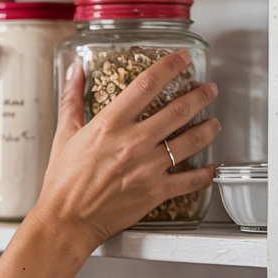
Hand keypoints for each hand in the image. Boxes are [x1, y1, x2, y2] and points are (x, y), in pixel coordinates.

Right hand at [30, 50, 219, 255]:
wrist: (66, 219)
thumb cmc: (62, 181)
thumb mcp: (63, 134)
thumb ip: (72, 99)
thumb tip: (73, 72)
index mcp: (110, 125)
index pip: (147, 84)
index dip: (169, 66)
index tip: (181, 58)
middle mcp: (133, 142)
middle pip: (179, 110)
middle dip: (200, 95)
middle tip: (208, 90)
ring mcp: (148, 167)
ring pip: (192, 141)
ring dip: (209, 128)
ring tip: (214, 123)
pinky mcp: (156, 191)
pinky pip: (192, 180)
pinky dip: (206, 173)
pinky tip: (211, 168)